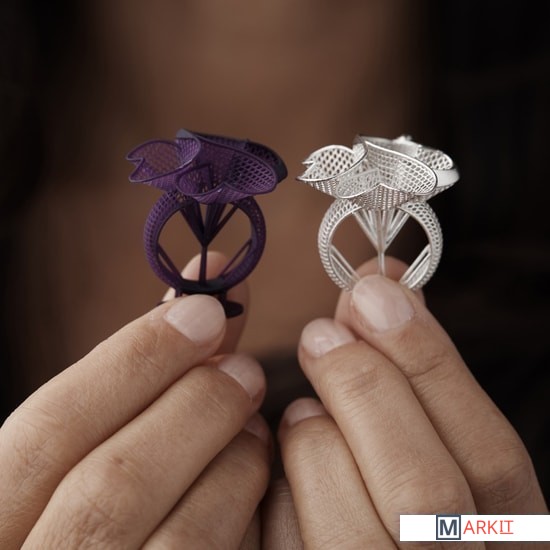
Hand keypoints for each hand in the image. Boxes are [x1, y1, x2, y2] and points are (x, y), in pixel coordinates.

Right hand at [0, 254, 269, 548]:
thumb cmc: (89, 504)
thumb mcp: (79, 449)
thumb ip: (126, 388)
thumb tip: (200, 309)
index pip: (51, 427)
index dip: (135, 357)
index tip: (204, 307)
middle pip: (114, 483)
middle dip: (196, 405)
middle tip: (247, 367)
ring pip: (180, 537)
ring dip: (231, 459)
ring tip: (253, 422)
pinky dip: (245, 511)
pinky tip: (254, 474)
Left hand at [275, 259, 547, 548]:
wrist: (377, 549)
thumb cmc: (409, 491)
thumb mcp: (437, 446)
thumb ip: (419, 379)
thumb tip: (381, 291)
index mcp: (507, 537)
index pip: (491, 455)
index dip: (431, 362)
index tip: (374, 293)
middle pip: (424, 492)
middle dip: (365, 389)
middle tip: (320, 332)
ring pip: (355, 528)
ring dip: (317, 441)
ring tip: (303, 407)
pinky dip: (283, 492)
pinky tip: (287, 460)